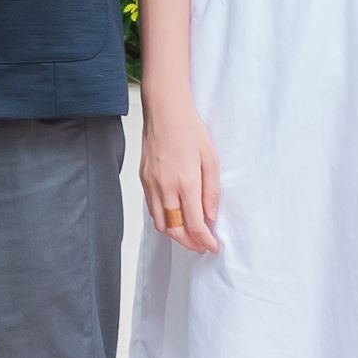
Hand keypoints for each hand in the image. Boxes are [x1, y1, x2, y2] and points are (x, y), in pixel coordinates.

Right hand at [140, 90, 223, 251]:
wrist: (165, 111)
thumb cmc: (190, 130)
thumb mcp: (211, 159)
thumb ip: (212, 191)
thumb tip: (210, 217)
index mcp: (186, 182)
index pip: (195, 224)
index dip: (205, 241)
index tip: (213, 247)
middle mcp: (166, 187)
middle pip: (175, 230)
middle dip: (190, 244)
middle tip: (202, 246)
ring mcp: (151, 184)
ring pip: (160, 223)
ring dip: (175, 235)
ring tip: (189, 236)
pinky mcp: (143, 179)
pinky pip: (152, 209)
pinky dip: (164, 220)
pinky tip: (175, 218)